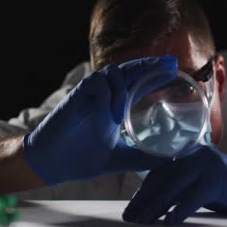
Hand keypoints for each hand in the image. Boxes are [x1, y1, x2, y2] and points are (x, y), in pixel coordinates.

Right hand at [23, 56, 176, 184]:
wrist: (53, 163)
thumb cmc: (82, 158)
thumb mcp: (119, 158)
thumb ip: (142, 158)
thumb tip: (170, 161)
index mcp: (116, 107)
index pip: (138, 83)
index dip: (154, 74)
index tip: (173, 68)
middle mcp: (105, 97)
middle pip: (130, 71)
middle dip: (150, 65)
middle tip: (170, 63)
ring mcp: (91, 95)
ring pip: (113, 73)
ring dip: (123, 89)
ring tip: (121, 116)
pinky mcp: (75, 97)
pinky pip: (96, 84)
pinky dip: (107, 96)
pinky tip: (110, 115)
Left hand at [122, 144, 226, 224]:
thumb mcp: (199, 185)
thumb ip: (180, 187)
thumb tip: (152, 205)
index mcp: (188, 154)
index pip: (159, 173)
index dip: (142, 192)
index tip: (130, 209)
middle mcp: (195, 154)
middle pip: (163, 179)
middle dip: (144, 200)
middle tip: (130, 218)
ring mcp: (208, 164)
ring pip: (175, 186)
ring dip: (157, 206)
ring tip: (144, 221)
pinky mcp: (220, 177)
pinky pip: (195, 195)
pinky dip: (181, 209)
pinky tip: (170, 221)